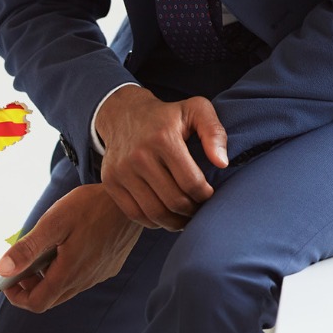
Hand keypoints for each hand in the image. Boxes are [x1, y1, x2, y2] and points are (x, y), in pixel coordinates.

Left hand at [0, 184, 141, 312]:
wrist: (131, 201)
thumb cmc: (91, 207)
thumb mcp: (53, 223)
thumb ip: (27, 248)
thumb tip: (2, 269)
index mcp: (69, 273)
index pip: (37, 303)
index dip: (17, 297)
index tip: (7, 282)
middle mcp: (85, 280)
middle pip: (49, 299)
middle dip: (29, 287)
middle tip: (21, 265)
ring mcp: (98, 275)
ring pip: (65, 289)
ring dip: (47, 278)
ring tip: (41, 253)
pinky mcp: (107, 268)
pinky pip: (80, 279)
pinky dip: (64, 271)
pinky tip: (64, 248)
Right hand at [94, 85, 227, 230]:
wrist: (123, 114)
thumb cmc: (166, 116)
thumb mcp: (195, 110)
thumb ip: (214, 132)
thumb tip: (222, 163)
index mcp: (163, 139)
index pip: (191, 182)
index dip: (205, 196)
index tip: (209, 194)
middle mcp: (139, 156)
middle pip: (174, 201)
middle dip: (192, 211)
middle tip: (199, 209)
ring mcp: (121, 170)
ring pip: (155, 212)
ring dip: (174, 222)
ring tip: (185, 217)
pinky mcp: (110, 181)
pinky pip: (134, 213)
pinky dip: (153, 222)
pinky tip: (165, 214)